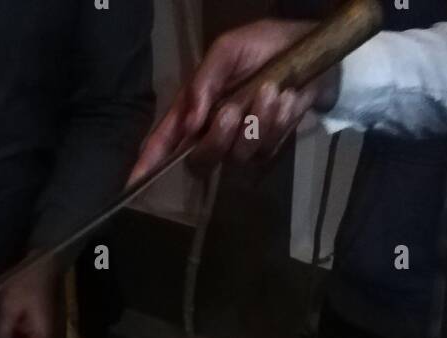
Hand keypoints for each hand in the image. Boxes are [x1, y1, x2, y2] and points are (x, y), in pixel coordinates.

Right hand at [129, 20, 337, 181]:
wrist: (312, 54)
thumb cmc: (265, 46)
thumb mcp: (228, 50)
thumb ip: (204, 82)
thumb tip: (190, 122)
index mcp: (196, 107)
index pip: (167, 138)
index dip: (150, 161)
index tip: (134, 181)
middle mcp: (214, 131)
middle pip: (201, 160)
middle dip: (217, 139)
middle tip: (232, 110)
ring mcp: (241, 144)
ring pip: (237, 157)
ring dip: (257, 122)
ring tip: (272, 91)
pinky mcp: (268, 149)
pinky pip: (266, 152)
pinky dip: (278, 123)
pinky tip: (286, 100)